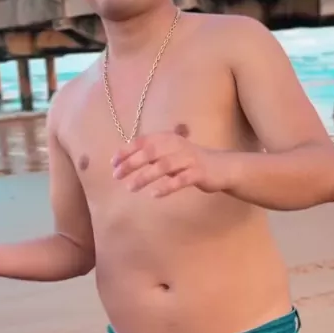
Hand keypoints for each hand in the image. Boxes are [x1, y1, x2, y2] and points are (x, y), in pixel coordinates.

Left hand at [111, 133, 227, 196]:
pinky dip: (166, 187)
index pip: (142, 141)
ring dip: (145, 176)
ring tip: (131, 188)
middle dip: (131, 163)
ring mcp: (188, 159)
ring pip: (163, 166)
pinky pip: (180, 180)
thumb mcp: (169, 154)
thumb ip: (150, 155)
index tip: (113, 163)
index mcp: (167, 138)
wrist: (220, 167)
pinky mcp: (198, 173)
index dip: (126, 151)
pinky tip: (154, 195)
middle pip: (150, 152)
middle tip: (117, 176)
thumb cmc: (189, 161)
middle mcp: (177, 145)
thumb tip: (124, 162)